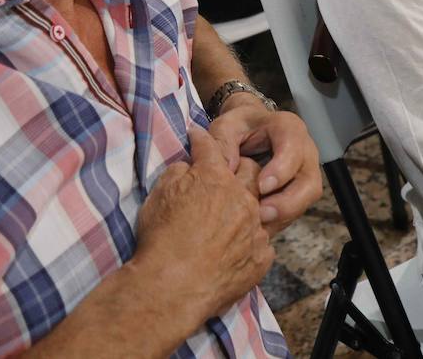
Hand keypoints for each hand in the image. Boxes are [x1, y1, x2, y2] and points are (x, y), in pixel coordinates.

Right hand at [132, 127, 274, 320]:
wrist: (172, 288)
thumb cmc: (162, 240)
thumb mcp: (159, 195)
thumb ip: (178, 173)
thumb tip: (188, 168)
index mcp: (215, 178)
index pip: (210, 147)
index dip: (202, 139)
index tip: (198, 134)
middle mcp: (241, 198)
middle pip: (250, 170)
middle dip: (238, 167)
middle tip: (225, 174)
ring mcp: (255, 229)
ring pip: (260, 206)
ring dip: (248, 206)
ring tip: (233, 214)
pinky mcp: (260, 257)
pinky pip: (262, 241)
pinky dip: (251, 240)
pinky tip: (237, 247)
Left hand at [209, 99, 322, 235]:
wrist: (247, 133)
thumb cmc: (238, 129)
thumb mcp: (225, 128)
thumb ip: (222, 143)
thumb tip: (227, 170)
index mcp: (287, 128)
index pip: (293, 145)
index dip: (282, 168)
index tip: (262, 186)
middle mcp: (304, 150)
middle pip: (309, 179)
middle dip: (289, 201)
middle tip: (262, 213)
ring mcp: (305, 172)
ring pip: (308, 198)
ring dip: (285, 214)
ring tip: (259, 224)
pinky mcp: (301, 191)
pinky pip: (298, 209)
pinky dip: (280, 220)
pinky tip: (260, 227)